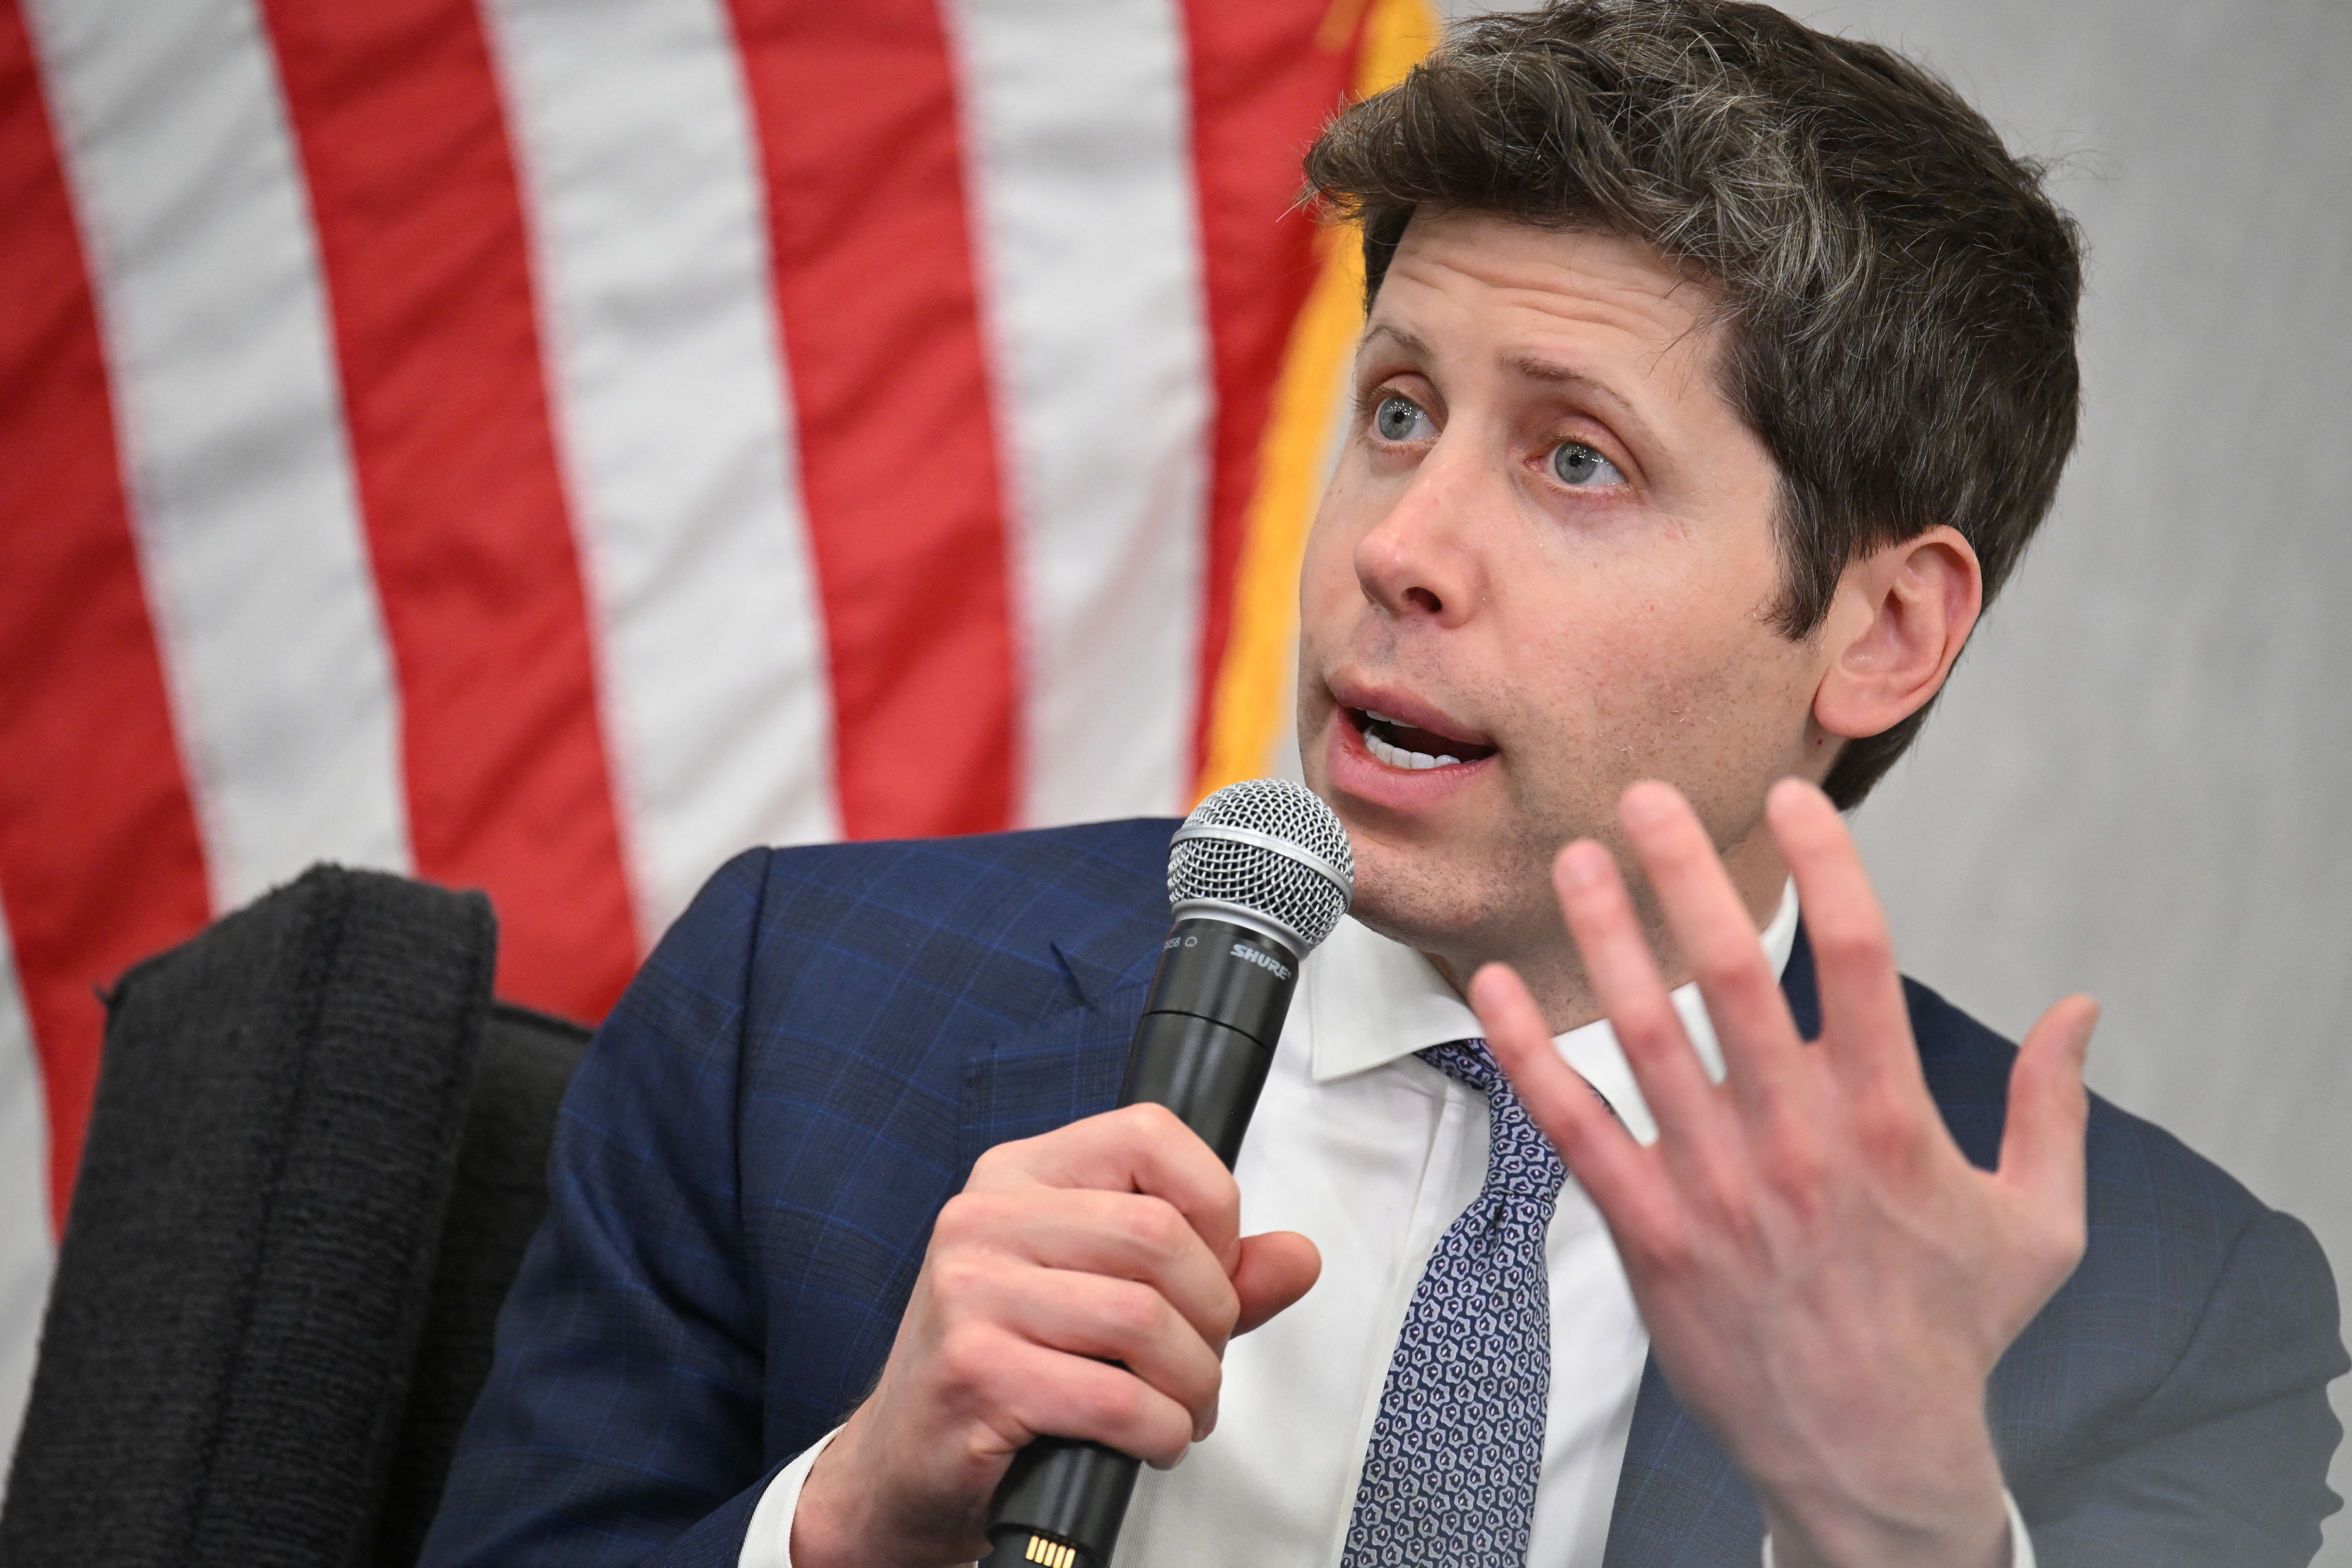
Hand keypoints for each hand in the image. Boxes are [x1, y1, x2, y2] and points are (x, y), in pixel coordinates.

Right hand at [790, 1102, 1320, 1567]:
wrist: (903, 1467)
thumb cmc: (1003, 1372)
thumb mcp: (1103, 1299)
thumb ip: (1207, 1273)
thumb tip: (1297, 1256)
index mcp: (1019, 1177)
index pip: (1148, 1135)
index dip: (1212, 1207)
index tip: (1211, 1269)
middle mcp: (985, 1218)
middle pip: (1160, 1235)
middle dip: (1212, 1316)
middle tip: (1200, 1362)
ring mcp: (970, 1291)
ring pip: (1145, 1319)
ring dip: (1192, 1384)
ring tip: (1179, 1408)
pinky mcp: (974, 1371)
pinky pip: (1116, 1395)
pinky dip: (1159, 1431)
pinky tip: (1149, 1440)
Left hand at [1471, 778, 2094, 1567]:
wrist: (1870, 1453)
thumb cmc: (1949, 1335)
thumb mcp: (2039, 1225)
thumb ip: (2052, 1109)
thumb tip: (2080, 1012)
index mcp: (1889, 1121)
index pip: (1860, 956)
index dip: (1824, 864)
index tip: (1789, 799)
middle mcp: (1796, 1138)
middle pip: (1733, 975)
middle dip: (1685, 874)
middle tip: (1644, 796)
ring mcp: (1716, 1185)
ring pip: (1645, 1036)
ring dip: (1605, 940)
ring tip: (1573, 860)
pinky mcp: (1651, 1234)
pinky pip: (1576, 1128)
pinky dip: (1530, 1056)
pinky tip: (1494, 991)